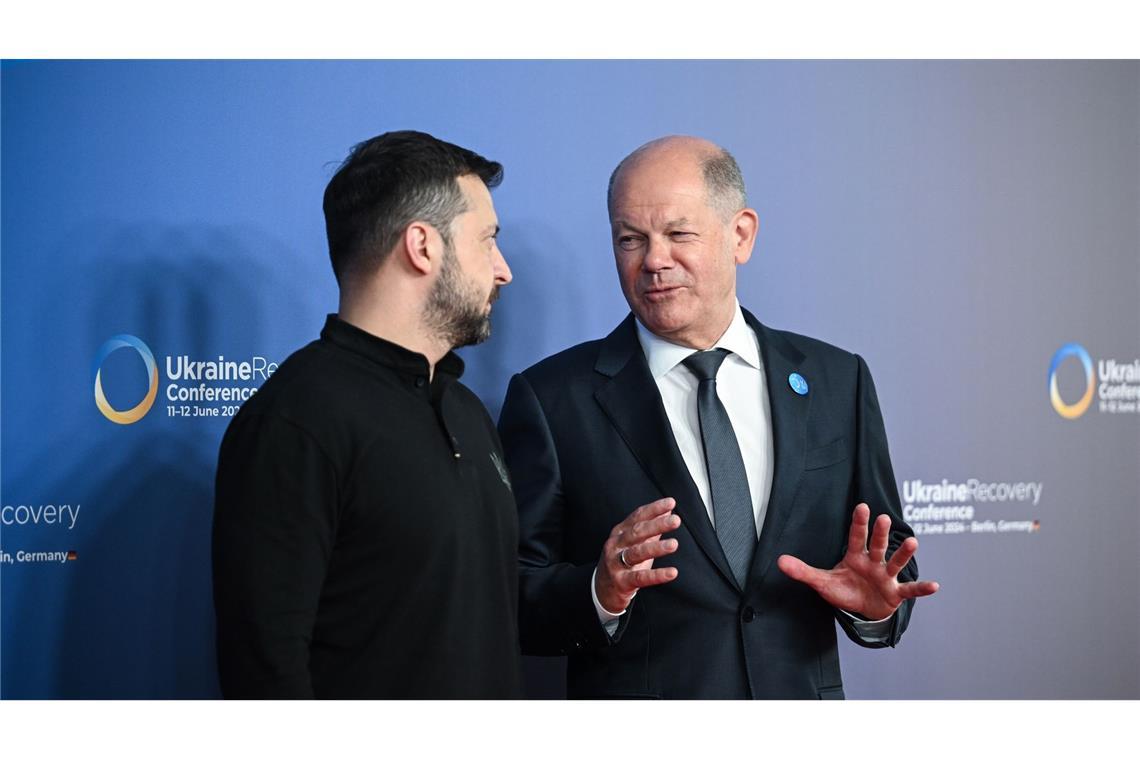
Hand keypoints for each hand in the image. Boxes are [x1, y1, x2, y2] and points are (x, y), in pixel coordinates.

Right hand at [594, 497, 680, 613]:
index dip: (654, 509)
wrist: (601, 590)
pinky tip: (672, 572)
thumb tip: (668, 510)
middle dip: (657, 525)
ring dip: (656, 548)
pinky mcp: (621, 582)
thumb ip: (650, 528)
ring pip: (637, 553)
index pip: (637, 517)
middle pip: (637, 532)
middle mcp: (616, 545)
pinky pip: (640, 578)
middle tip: (675, 520)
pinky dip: (657, 575)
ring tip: (674, 544)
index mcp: (620, 532)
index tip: (670, 502)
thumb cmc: (622, 563)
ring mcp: (615, 563)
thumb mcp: (634, 543)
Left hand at [776, 503, 938, 620]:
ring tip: (913, 543)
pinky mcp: (895, 593)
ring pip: (895, 562)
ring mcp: (886, 577)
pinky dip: (921, 589)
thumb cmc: (844, 590)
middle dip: (878, 533)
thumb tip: (779, 561)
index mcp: (855, 556)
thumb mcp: (822, 582)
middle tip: (882, 517)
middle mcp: (873, 562)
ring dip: (903, 553)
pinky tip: (934, 586)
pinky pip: (910, 590)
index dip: (859, 523)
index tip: (862, 506)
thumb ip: (802, 571)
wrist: (863, 610)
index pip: (856, 537)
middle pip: (876, 545)